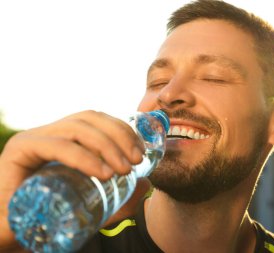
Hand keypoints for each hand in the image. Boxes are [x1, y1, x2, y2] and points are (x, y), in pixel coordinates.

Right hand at [0, 110, 148, 250]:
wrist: (10, 233)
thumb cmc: (51, 216)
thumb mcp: (93, 205)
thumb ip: (120, 197)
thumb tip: (147, 184)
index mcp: (65, 138)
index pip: (98, 120)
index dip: (123, 129)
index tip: (141, 151)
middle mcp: (49, 133)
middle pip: (89, 119)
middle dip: (119, 136)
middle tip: (136, 161)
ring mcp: (34, 139)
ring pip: (76, 128)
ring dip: (106, 145)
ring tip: (123, 170)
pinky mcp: (19, 150)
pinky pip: (56, 146)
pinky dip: (83, 157)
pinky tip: (102, 173)